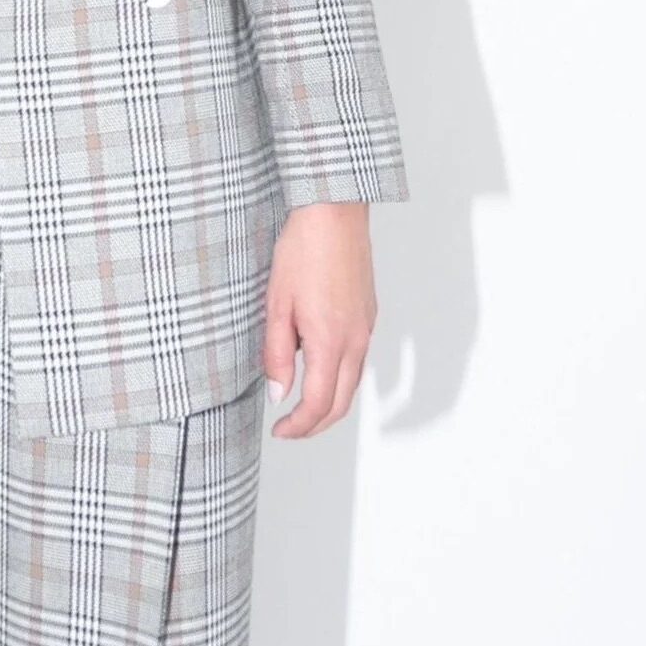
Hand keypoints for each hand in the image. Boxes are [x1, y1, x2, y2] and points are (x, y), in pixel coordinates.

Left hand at [261, 202, 377, 438]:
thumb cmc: (303, 250)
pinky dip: (339, 377)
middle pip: (341, 403)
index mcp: (330, 341)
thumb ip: (277, 354)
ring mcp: (365, 329)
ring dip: (329, 403)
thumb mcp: (276, 304)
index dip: (299, 426)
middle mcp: (355, 341)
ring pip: (352, 383)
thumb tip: (279, 393)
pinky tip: (318, 368)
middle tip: (289, 428)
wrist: (334, 214)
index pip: (318, 404)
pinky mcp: (368, 316)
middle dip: (315, 424)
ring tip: (300, 404)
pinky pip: (357, 360)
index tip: (280, 431)